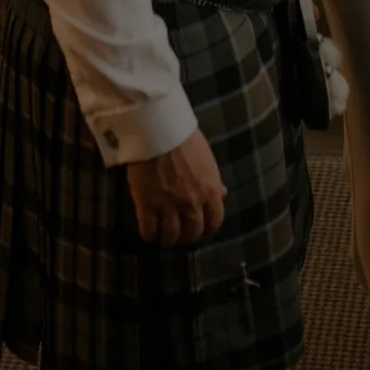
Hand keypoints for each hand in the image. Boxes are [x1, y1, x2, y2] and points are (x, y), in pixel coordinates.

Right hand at [126, 129, 225, 245]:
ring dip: (167, 239)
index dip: (207, 229)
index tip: (201, 230)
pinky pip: (148, 230)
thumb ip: (214, 180)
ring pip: (171, 236)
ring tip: (162, 236)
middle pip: (192, 233)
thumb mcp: (207, 158)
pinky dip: (148, 235)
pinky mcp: (147, 205)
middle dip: (187, 237)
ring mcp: (169, 206)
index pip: (214, 222)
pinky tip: (148, 233)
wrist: (158, 130)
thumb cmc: (184, 138)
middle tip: (179, 234)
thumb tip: (222, 194)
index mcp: (210, 191)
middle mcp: (192, 203)